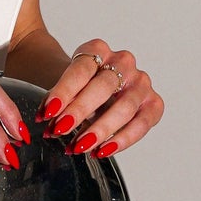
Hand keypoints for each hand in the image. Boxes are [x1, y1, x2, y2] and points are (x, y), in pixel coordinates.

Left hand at [36, 39, 162, 157]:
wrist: (94, 87)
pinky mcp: (153, 103)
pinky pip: (141, 123)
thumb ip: (59, 102)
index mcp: (98, 49)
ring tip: (80, 146)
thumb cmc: (77, 88)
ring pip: (125, 107)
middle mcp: (123, 62)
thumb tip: (49, 124)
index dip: (64, 91)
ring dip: (100, 129)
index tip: (48, 112)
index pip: (81, 69)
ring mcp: (141, 82)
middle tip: (61, 130)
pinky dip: (122, 140)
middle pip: (104, 86)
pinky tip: (103, 151)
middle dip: (80, 111)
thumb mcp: (65, 88)